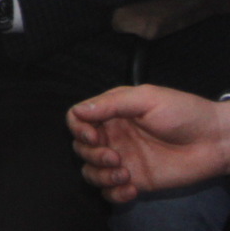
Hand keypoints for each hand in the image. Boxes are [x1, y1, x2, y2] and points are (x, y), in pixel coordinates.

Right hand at [70, 86, 229, 201]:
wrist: (215, 141)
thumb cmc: (184, 112)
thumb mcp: (147, 98)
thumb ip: (112, 104)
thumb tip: (79, 112)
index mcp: (112, 113)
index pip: (77, 119)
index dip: (78, 128)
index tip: (93, 136)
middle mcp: (113, 136)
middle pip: (80, 147)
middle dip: (92, 154)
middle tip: (115, 157)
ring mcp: (124, 160)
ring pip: (90, 171)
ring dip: (99, 175)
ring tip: (124, 174)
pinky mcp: (137, 181)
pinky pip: (111, 192)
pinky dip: (114, 193)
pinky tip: (131, 189)